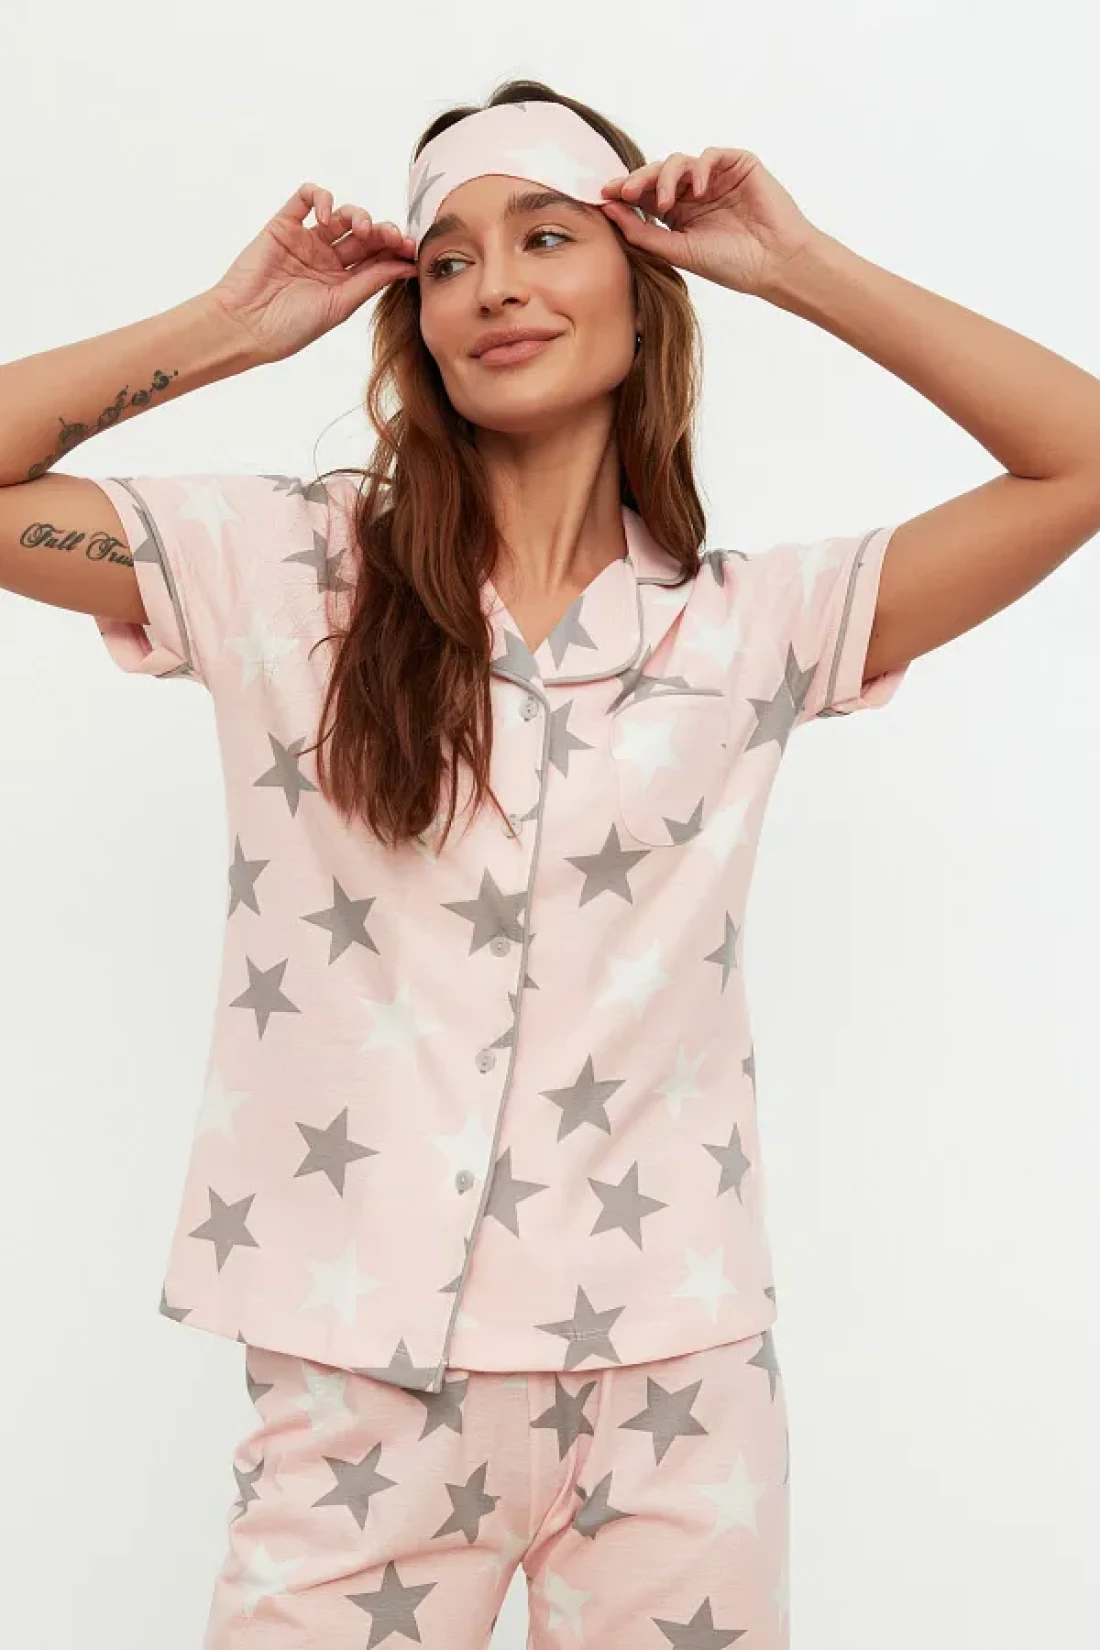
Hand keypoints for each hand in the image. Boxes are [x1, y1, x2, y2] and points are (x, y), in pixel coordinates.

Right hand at [207, 182, 417, 363]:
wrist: (246, 324)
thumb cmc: (290, 326)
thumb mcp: (340, 305)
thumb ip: (372, 281)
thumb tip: (408, 265)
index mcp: (343, 282)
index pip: (376, 258)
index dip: (395, 250)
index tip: (411, 250)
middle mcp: (327, 259)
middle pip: (364, 235)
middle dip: (383, 231)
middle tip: (392, 237)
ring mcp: (306, 240)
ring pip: (342, 214)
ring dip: (359, 214)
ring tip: (361, 229)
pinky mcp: (283, 225)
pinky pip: (306, 198)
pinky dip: (321, 197)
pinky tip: (327, 215)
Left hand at [598, 148, 821, 296]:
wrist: (774, 264)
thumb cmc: (730, 264)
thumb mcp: (678, 251)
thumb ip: (642, 232)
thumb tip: (609, 209)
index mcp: (678, 214)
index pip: (645, 195)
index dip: (624, 191)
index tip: (604, 195)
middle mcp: (694, 193)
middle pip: (657, 174)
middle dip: (638, 180)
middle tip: (624, 191)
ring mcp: (715, 177)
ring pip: (679, 162)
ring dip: (666, 178)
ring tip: (665, 202)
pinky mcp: (738, 165)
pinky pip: (710, 155)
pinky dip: (700, 169)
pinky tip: (698, 191)